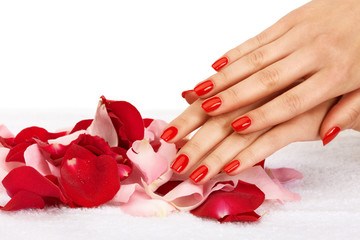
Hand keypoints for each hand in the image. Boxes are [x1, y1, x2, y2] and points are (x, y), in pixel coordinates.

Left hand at [162, 90, 335, 183]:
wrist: (334, 84)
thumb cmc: (286, 84)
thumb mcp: (251, 85)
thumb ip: (218, 91)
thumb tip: (186, 93)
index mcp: (242, 84)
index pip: (207, 103)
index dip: (186, 120)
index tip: (167, 138)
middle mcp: (256, 94)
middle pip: (218, 121)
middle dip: (194, 144)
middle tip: (174, 164)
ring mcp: (278, 107)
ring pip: (240, 135)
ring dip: (215, 156)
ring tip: (195, 175)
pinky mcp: (300, 122)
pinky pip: (271, 141)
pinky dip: (250, 155)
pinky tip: (230, 169)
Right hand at [190, 0, 359, 134]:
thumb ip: (348, 110)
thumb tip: (324, 135)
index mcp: (336, 75)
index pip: (293, 100)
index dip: (264, 114)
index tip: (238, 127)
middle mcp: (314, 54)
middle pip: (267, 79)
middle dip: (234, 95)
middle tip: (206, 109)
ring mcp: (300, 34)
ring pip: (256, 58)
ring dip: (226, 75)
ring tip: (200, 90)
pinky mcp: (291, 19)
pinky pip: (258, 38)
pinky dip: (235, 51)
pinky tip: (215, 64)